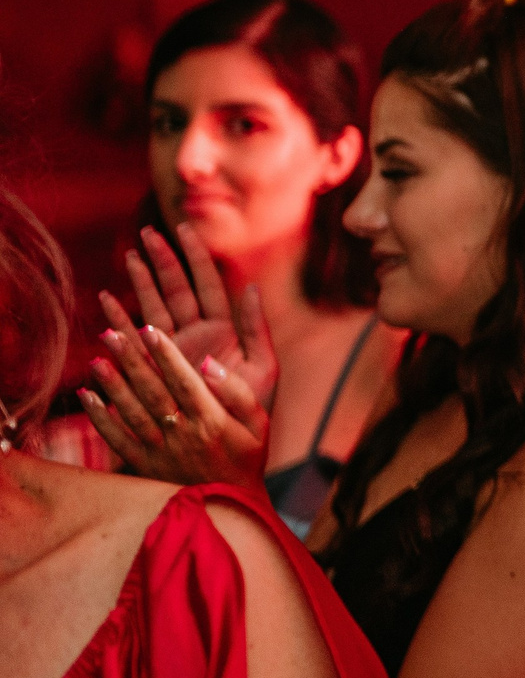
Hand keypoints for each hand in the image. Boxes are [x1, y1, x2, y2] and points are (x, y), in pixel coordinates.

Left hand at [81, 292, 275, 485]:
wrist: (230, 508)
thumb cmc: (247, 459)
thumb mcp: (259, 425)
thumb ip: (238, 393)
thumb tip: (208, 363)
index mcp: (211, 420)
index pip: (184, 380)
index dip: (165, 354)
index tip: (149, 330)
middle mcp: (182, 433)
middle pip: (151, 390)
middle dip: (131, 361)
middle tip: (112, 335)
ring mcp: (160, 450)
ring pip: (131, 412)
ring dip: (111, 385)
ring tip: (97, 359)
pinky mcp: (143, 464)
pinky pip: (117, 439)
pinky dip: (99, 418)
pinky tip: (87, 397)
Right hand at [110, 225, 271, 403]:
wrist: (223, 449)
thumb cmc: (249, 413)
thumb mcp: (263, 371)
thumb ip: (256, 329)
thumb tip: (252, 288)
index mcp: (227, 330)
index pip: (210, 284)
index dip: (196, 256)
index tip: (183, 228)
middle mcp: (199, 334)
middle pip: (179, 288)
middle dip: (164, 260)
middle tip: (149, 233)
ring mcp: (175, 348)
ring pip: (155, 306)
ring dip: (142, 281)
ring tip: (130, 255)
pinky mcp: (155, 365)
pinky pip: (134, 335)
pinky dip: (121, 317)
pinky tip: (108, 299)